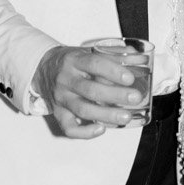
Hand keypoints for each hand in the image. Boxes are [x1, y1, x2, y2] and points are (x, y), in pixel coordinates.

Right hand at [32, 43, 147, 138]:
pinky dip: (85, 132)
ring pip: (82, 110)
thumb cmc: (72, 62)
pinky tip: (101, 129)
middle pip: (90, 90)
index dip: (112, 71)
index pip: (93, 64)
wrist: (43, 68)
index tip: (130, 78)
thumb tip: (139, 59)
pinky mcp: (58, 113)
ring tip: (125, 117)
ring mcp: (61, 98)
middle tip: (135, 97)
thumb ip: (113, 55)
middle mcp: (65, 79)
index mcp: (74, 60)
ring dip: (106, 115)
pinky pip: (69, 127)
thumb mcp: (88, 52)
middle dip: (115, 95)